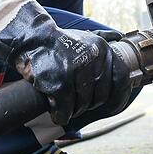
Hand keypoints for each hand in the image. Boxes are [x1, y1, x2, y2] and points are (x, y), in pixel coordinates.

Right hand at [15, 27, 131, 124]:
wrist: (31, 39)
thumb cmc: (58, 44)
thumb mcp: (87, 39)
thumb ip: (105, 46)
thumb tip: (121, 43)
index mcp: (102, 49)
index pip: (122, 78)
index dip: (119, 97)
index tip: (112, 106)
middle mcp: (93, 59)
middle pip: (101, 95)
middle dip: (89, 104)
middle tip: (78, 104)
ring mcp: (76, 71)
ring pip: (83, 104)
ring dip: (74, 110)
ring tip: (65, 106)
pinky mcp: (59, 83)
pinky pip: (65, 109)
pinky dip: (61, 114)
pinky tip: (57, 112)